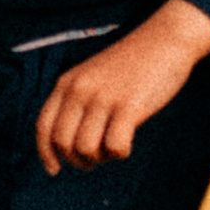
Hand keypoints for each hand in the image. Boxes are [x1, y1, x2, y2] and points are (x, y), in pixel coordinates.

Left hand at [35, 0, 209, 174]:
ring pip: (86, 149)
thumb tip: (69, 143)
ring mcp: (103, 98)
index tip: (54, 170)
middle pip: (63, 143)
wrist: (165, 39)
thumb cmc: (132, 63)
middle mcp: (80, 90)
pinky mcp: (128, 106)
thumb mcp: (92, 75)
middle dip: (77, 160)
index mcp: (67, 82)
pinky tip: (128, 142)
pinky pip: (114, 147)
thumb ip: (77, 100)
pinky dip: (120, 153)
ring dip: (100, 157)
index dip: (46, 153)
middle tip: (94, 162)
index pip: (43, 126)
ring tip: (113, 147)